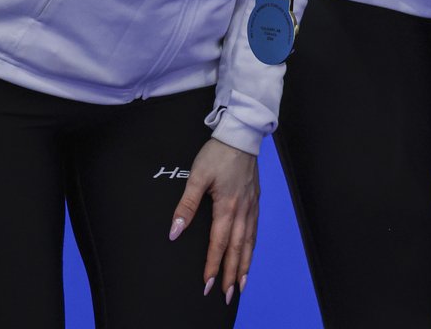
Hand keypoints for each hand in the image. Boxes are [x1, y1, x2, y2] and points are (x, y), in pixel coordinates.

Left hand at [167, 138, 258, 303]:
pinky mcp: (255, 199)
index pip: (218, 243)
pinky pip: (254, 229)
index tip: (207, 284)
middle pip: (237, 248)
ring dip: (245, 264)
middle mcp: (243, 209)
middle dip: (231, 273)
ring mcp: (251, 204)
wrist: (241, 135)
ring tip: (242, 283)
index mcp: (227, 206)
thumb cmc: (218, 154)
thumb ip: (186, 205)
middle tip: (228, 295)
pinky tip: (249, 253)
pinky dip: (252, 246)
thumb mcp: (196, 176)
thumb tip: (175, 231)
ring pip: (249, 240)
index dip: (212, 265)